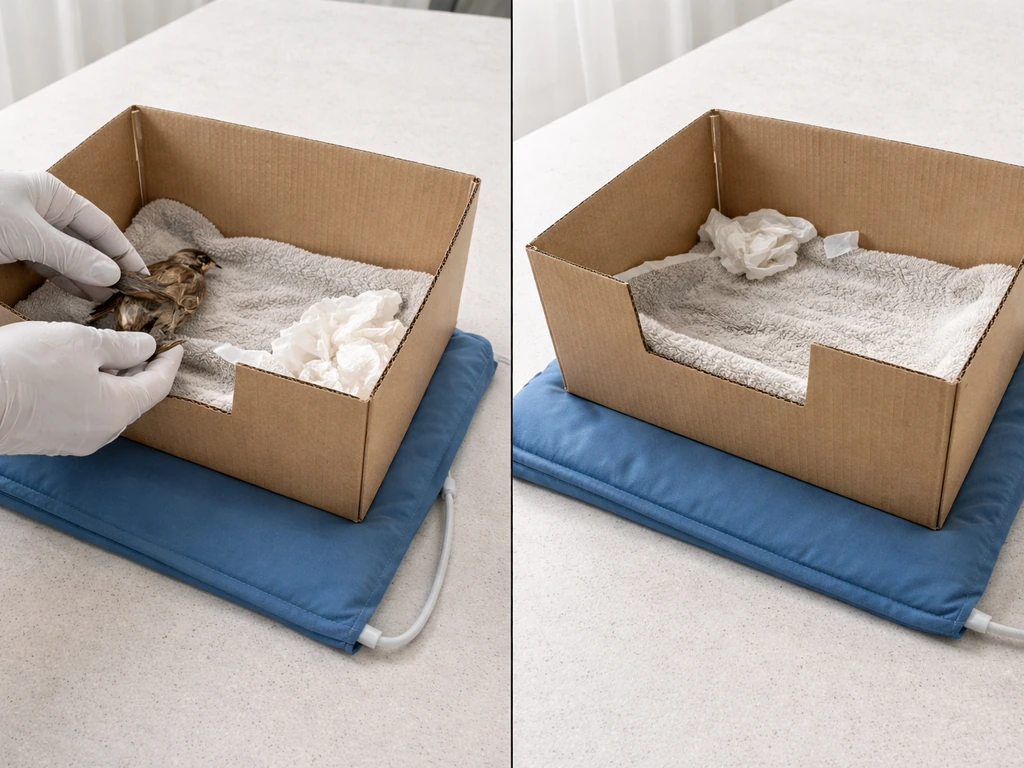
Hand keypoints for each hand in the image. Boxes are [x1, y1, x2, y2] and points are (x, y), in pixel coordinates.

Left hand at [0, 170, 147, 301]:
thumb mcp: (28, 233)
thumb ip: (70, 254)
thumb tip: (112, 274)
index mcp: (54, 195)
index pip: (102, 226)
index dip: (124, 253)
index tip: (144, 277)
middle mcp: (46, 211)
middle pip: (88, 243)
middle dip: (108, 269)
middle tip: (130, 295)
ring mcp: (30, 231)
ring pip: (69, 257)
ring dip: (90, 279)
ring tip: (112, 300)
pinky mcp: (14, 249)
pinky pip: (48, 266)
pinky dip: (66, 280)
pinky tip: (84, 294)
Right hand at [0, 322, 182, 455]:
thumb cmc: (25, 368)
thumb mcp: (80, 343)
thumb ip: (121, 346)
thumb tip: (146, 347)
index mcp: (117, 411)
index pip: (158, 385)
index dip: (169, 362)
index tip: (175, 346)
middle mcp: (101, 432)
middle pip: (134, 398)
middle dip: (141, 370)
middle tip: (144, 345)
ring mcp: (73, 440)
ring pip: (108, 407)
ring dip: (114, 381)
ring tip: (111, 354)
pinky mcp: (49, 440)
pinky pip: (83, 413)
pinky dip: (91, 392)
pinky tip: (79, 373)